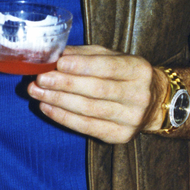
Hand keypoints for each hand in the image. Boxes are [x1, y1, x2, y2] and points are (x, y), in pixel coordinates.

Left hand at [26, 45, 165, 143]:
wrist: (153, 102)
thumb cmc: (126, 74)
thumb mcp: (112, 57)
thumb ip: (86, 55)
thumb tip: (56, 53)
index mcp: (138, 69)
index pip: (108, 67)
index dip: (82, 66)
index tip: (58, 62)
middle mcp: (138, 95)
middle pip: (96, 90)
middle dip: (64, 84)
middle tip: (40, 78)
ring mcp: (131, 119)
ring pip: (89, 110)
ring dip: (58, 100)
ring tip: (36, 91)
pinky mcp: (120, 136)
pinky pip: (87, 127)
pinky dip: (63, 117)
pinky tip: (47, 107)